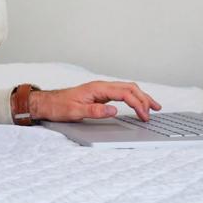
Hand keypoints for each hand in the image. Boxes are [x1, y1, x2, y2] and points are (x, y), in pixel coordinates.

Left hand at [26, 81, 161, 121]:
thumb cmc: (59, 106)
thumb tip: (114, 110)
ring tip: (153, 107)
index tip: (145, 116)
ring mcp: (101, 90)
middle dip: (144, 98)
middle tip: (155, 111)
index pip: (125, 93)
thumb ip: (95, 111)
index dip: (138, 104)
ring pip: (127, 89)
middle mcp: (101, 86)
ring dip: (140, 97)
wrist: (47, 103)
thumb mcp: (76, 112)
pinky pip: (121, 93)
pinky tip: (137, 104)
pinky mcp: (100, 95)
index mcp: (98, 88)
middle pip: (130, 88)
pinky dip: (132, 98)